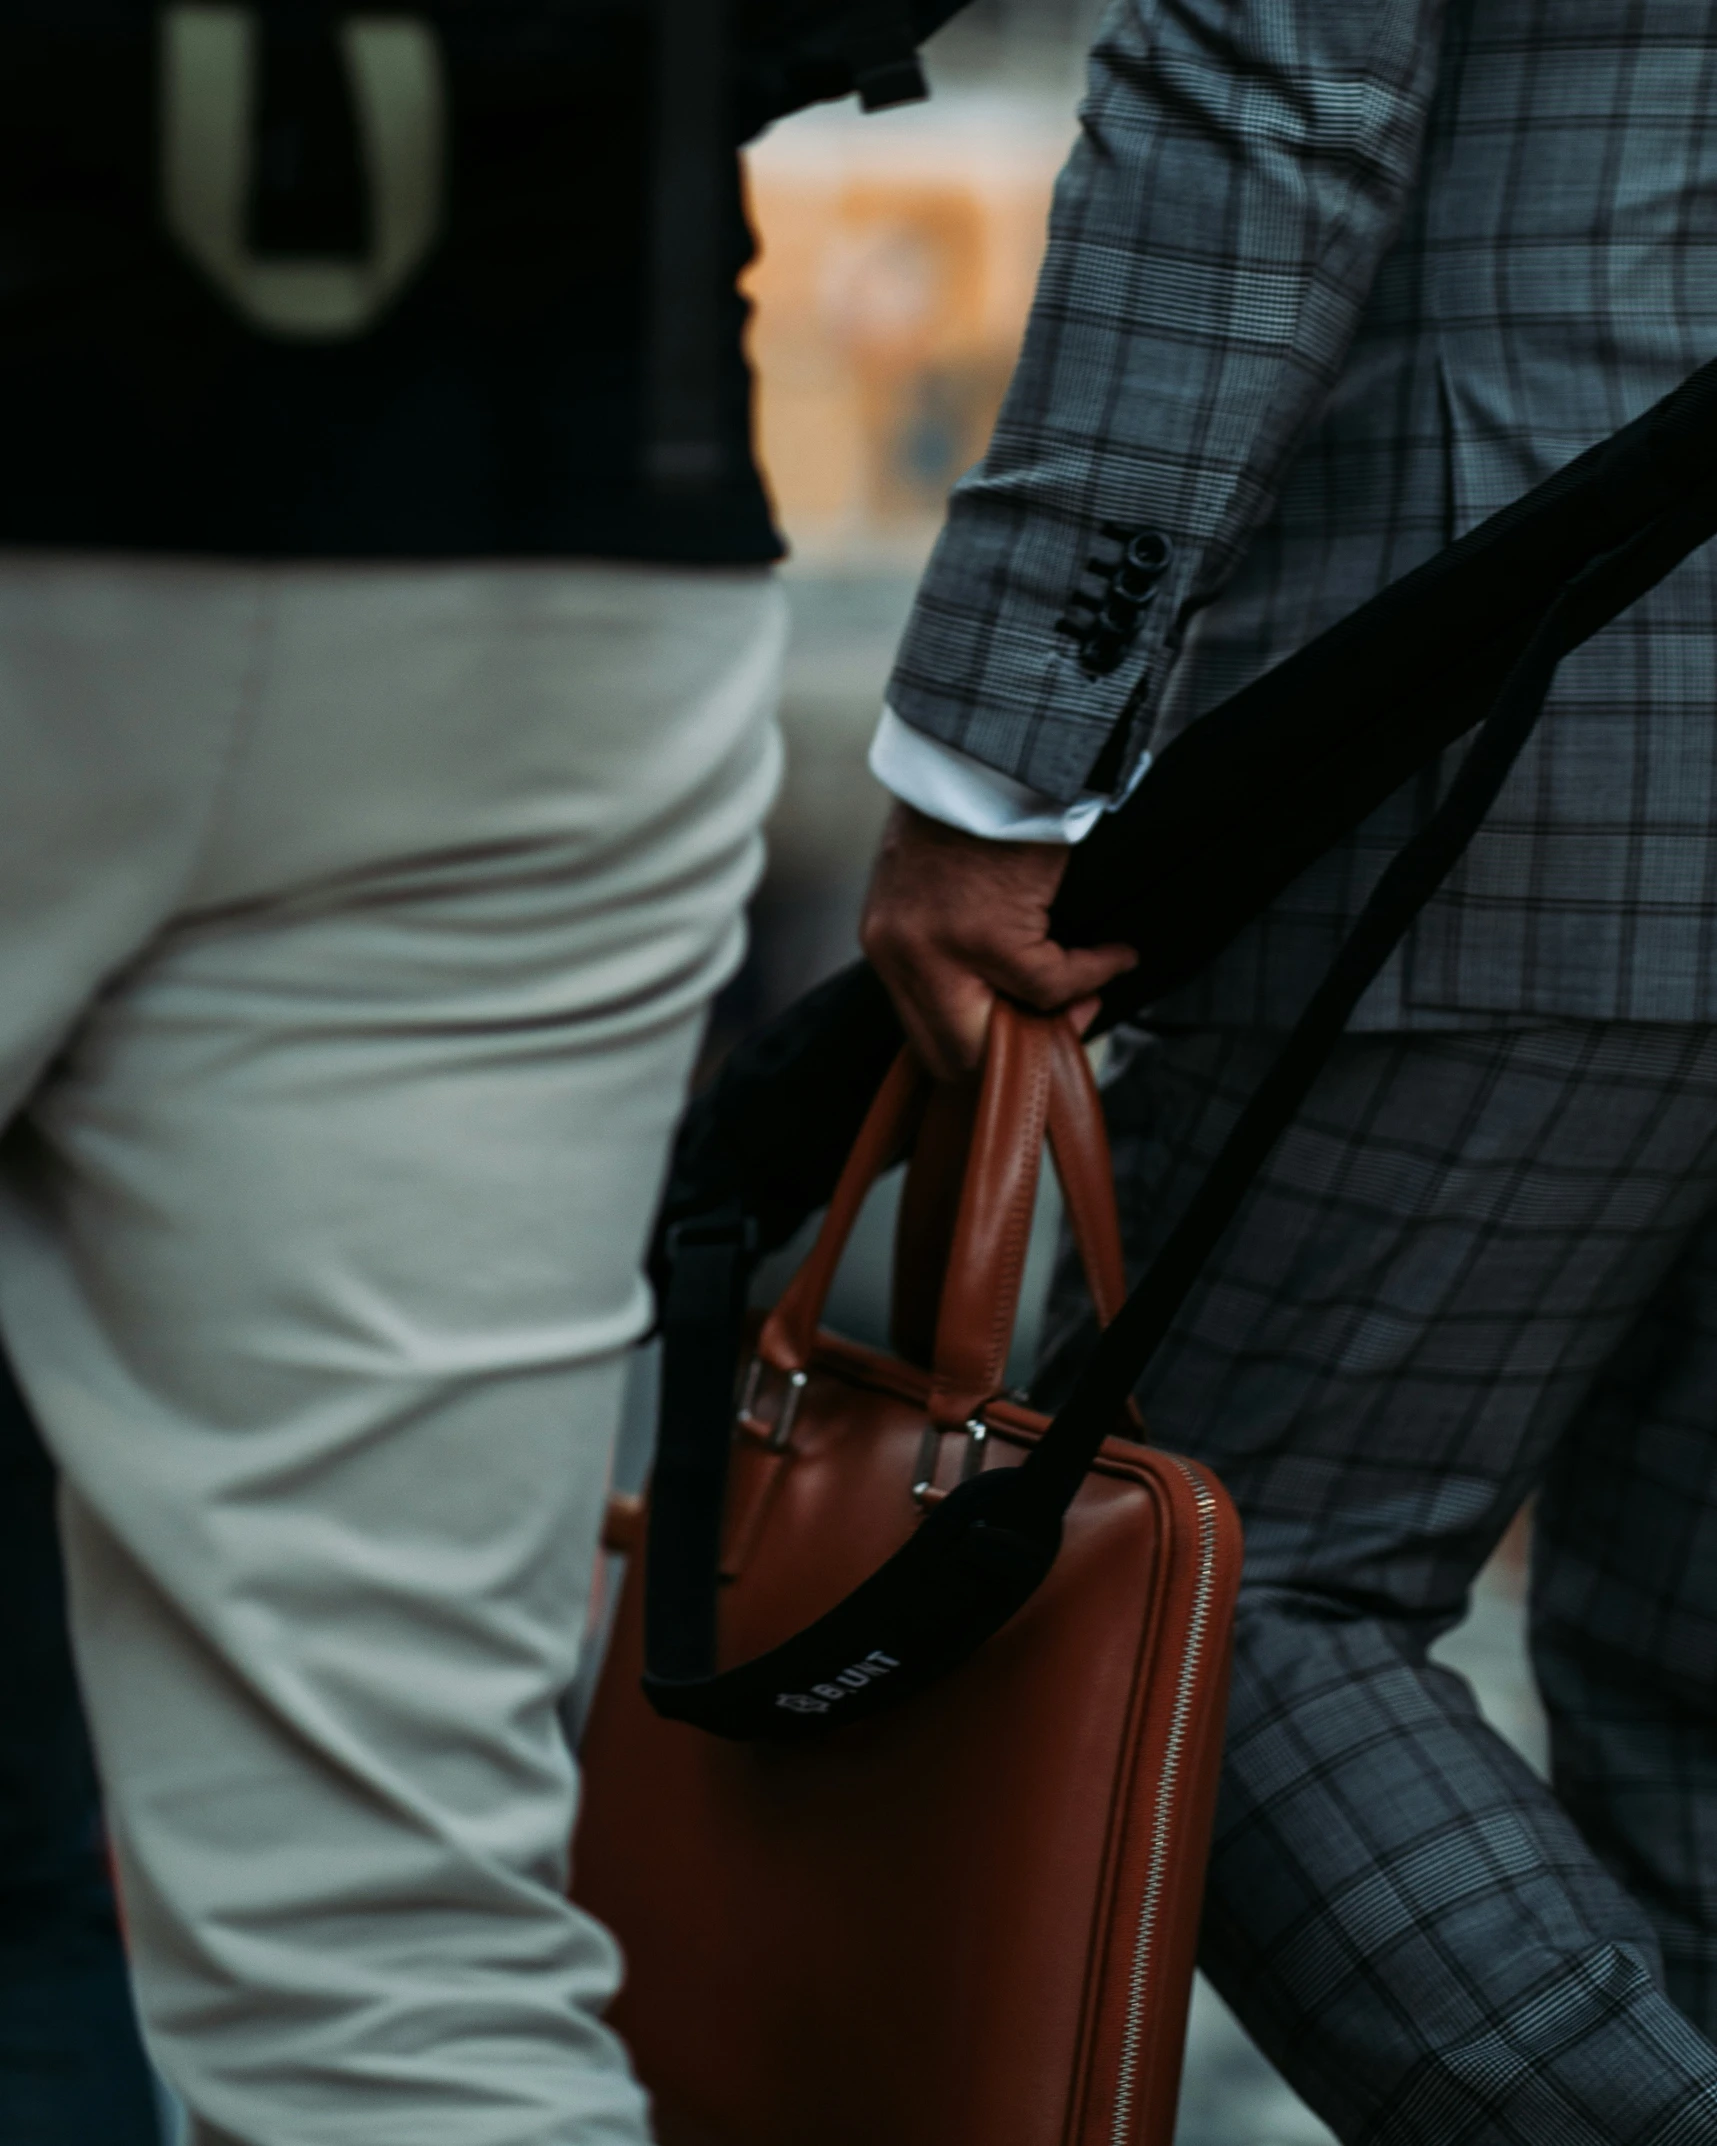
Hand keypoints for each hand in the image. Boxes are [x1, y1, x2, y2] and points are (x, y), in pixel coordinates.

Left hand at [860, 802, 1136, 1079]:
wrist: (991, 749)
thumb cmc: (976, 808)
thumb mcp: (936, 886)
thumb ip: (948, 946)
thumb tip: (1004, 1005)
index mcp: (885, 944)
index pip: (924, 1035)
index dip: (982, 1049)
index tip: (1030, 1031)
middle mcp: (900, 955)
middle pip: (953, 1054)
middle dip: (1016, 1053)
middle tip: (1067, 1023)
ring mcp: (939, 950)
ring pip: (1004, 1030)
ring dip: (1062, 1014)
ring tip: (1094, 987)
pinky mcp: (988, 936)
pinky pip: (1050, 982)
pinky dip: (1093, 971)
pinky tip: (1115, 953)